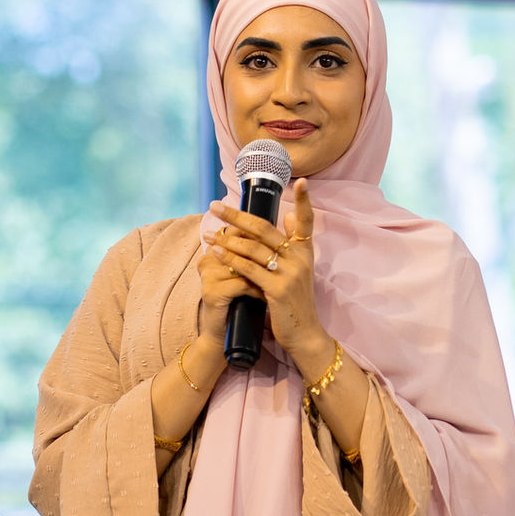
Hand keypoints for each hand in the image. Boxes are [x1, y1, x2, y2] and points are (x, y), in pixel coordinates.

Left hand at [203, 178, 328, 361]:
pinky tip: (216, 252)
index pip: (307, 221)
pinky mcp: (278, 290)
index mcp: (305, 251)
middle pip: (265, 229)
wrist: (304, 334)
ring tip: (208, 232)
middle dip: (237, 216)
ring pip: (253, 248)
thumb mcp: (299, 269)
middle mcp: (300, 258)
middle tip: (215, 206)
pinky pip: (249, 269)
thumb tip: (289, 214)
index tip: (301, 180)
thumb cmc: (295, 301)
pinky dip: (231, 259)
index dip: (305, 201)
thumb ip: (293, 242)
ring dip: (226, 239)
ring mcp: (290, 274)